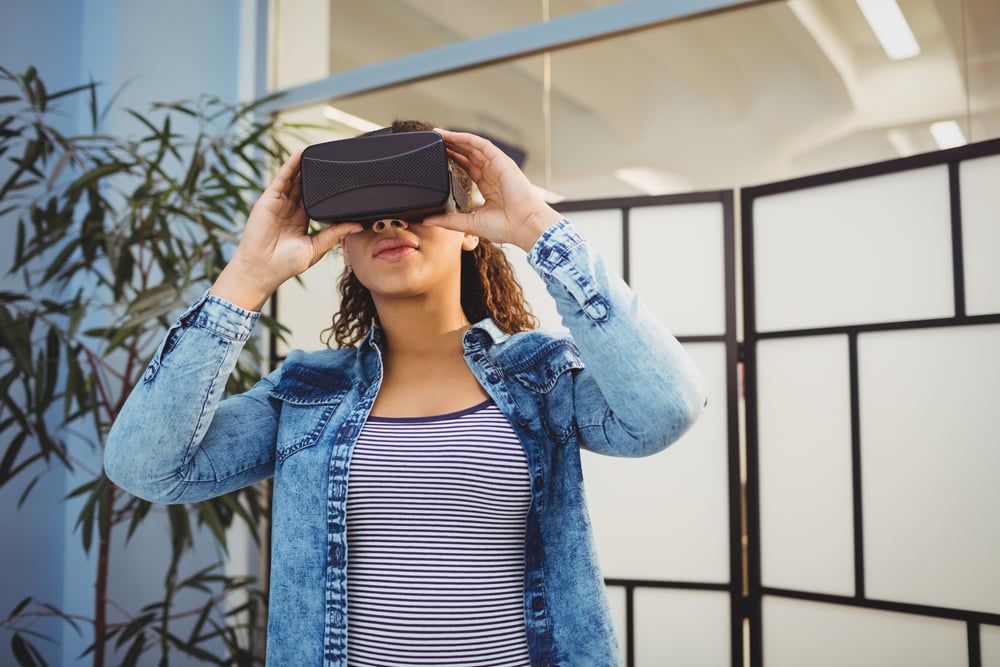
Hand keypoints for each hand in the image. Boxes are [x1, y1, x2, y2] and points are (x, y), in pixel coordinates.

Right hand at [209, 150, 361, 310]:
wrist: (263, 268)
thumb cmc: (285, 264)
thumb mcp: (317, 247)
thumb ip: (336, 234)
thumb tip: (357, 226)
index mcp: (301, 221)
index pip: (315, 200)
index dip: (324, 190)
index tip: (338, 180)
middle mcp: (290, 210)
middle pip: (304, 186)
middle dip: (314, 174)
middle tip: (329, 160)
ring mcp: (279, 203)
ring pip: (293, 179)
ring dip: (303, 166)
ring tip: (315, 152)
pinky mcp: (269, 199)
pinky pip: (281, 178)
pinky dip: (290, 165)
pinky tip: (299, 155)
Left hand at [424, 129, 562, 251]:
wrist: (525, 226)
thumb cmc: (507, 227)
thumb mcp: (470, 224)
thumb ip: (449, 221)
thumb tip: (428, 220)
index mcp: (488, 187)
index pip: (467, 167)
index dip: (452, 159)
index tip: (437, 156)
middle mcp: (493, 174)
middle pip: (468, 154)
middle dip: (451, 146)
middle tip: (434, 140)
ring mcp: (497, 166)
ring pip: (473, 146)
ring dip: (456, 139)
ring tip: (439, 134)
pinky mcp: (501, 161)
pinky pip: (481, 144)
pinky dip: (466, 138)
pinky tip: (452, 135)